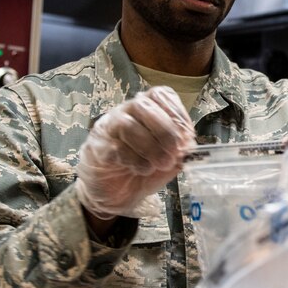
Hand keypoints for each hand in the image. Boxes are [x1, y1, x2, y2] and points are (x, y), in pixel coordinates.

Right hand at [76, 86, 195, 220]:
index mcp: (147, 108)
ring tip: (160, 164)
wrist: (117, 192)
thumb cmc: (145, 168)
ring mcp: (108, 128)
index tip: (187, 136)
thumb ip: (181, 150)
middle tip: (174, 152)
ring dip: (150, 147)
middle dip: (164, 131)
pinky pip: (115, 148)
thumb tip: (189, 145)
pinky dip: (134, 160)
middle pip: (143, 105)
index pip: (161, 95)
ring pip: (127, 125)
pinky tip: (142, 169)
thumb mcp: (170, 159)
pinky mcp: (97, 148)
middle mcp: (126, 111)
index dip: (178, 113)